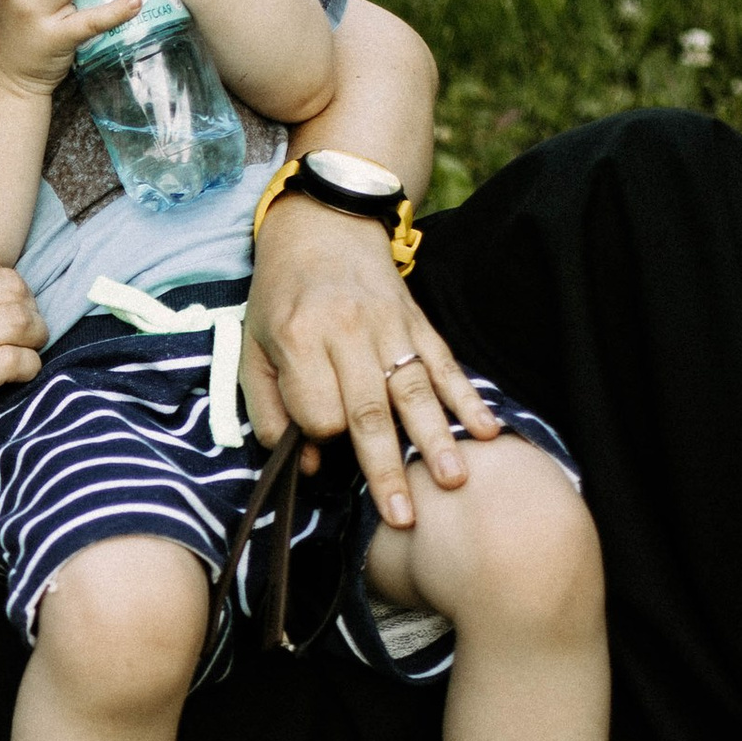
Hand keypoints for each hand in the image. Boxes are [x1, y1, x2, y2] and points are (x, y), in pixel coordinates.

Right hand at [0, 248, 44, 480]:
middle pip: (8, 286)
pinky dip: (26, 367)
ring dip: (34, 337)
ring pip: (15, 320)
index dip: (5, 284)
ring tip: (28, 353)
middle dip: (29, 308)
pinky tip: (21, 376)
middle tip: (27, 332)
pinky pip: (7, 362)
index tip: (5, 307)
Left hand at [244, 193, 498, 528]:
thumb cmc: (280, 295)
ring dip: (437, 439)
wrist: (324, 225)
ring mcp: (391, 326)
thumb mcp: (253, 347)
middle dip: (387, 467)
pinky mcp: (420, 323)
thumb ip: (271, 409)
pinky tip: (489, 431)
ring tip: (452, 481)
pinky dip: (468, 399)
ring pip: (415, 391)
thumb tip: (309, 462)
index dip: (323, 437)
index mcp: (299, 337)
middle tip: (403, 515)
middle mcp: (348, 331)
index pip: (320, 409)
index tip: (323, 448)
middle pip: (369, 409)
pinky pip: (447, 365)